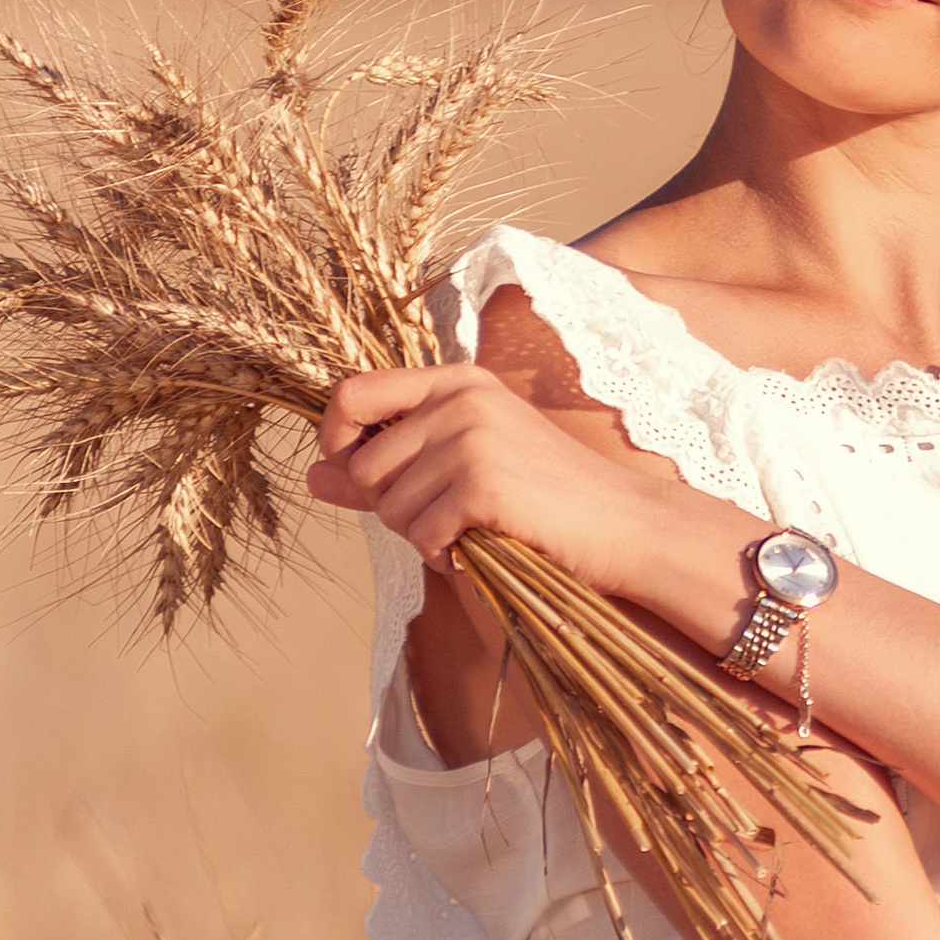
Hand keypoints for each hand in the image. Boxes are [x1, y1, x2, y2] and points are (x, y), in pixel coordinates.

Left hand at [305, 363, 669, 594]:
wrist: (627, 525)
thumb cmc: (549, 497)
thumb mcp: (466, 464)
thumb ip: (388, 466)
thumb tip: (312, 477)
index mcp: (456, 382)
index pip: (351, 393)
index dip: (336, 441)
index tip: (357, 477)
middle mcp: (461, 400)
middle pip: (364, 465)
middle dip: (391, 509)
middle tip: (443, 522)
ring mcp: (473, 440)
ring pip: (389, 507)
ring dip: (420, 538)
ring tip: (468, 537)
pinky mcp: (484, 485)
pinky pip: (422, 535)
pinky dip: (444, 558)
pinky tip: (477, 554)